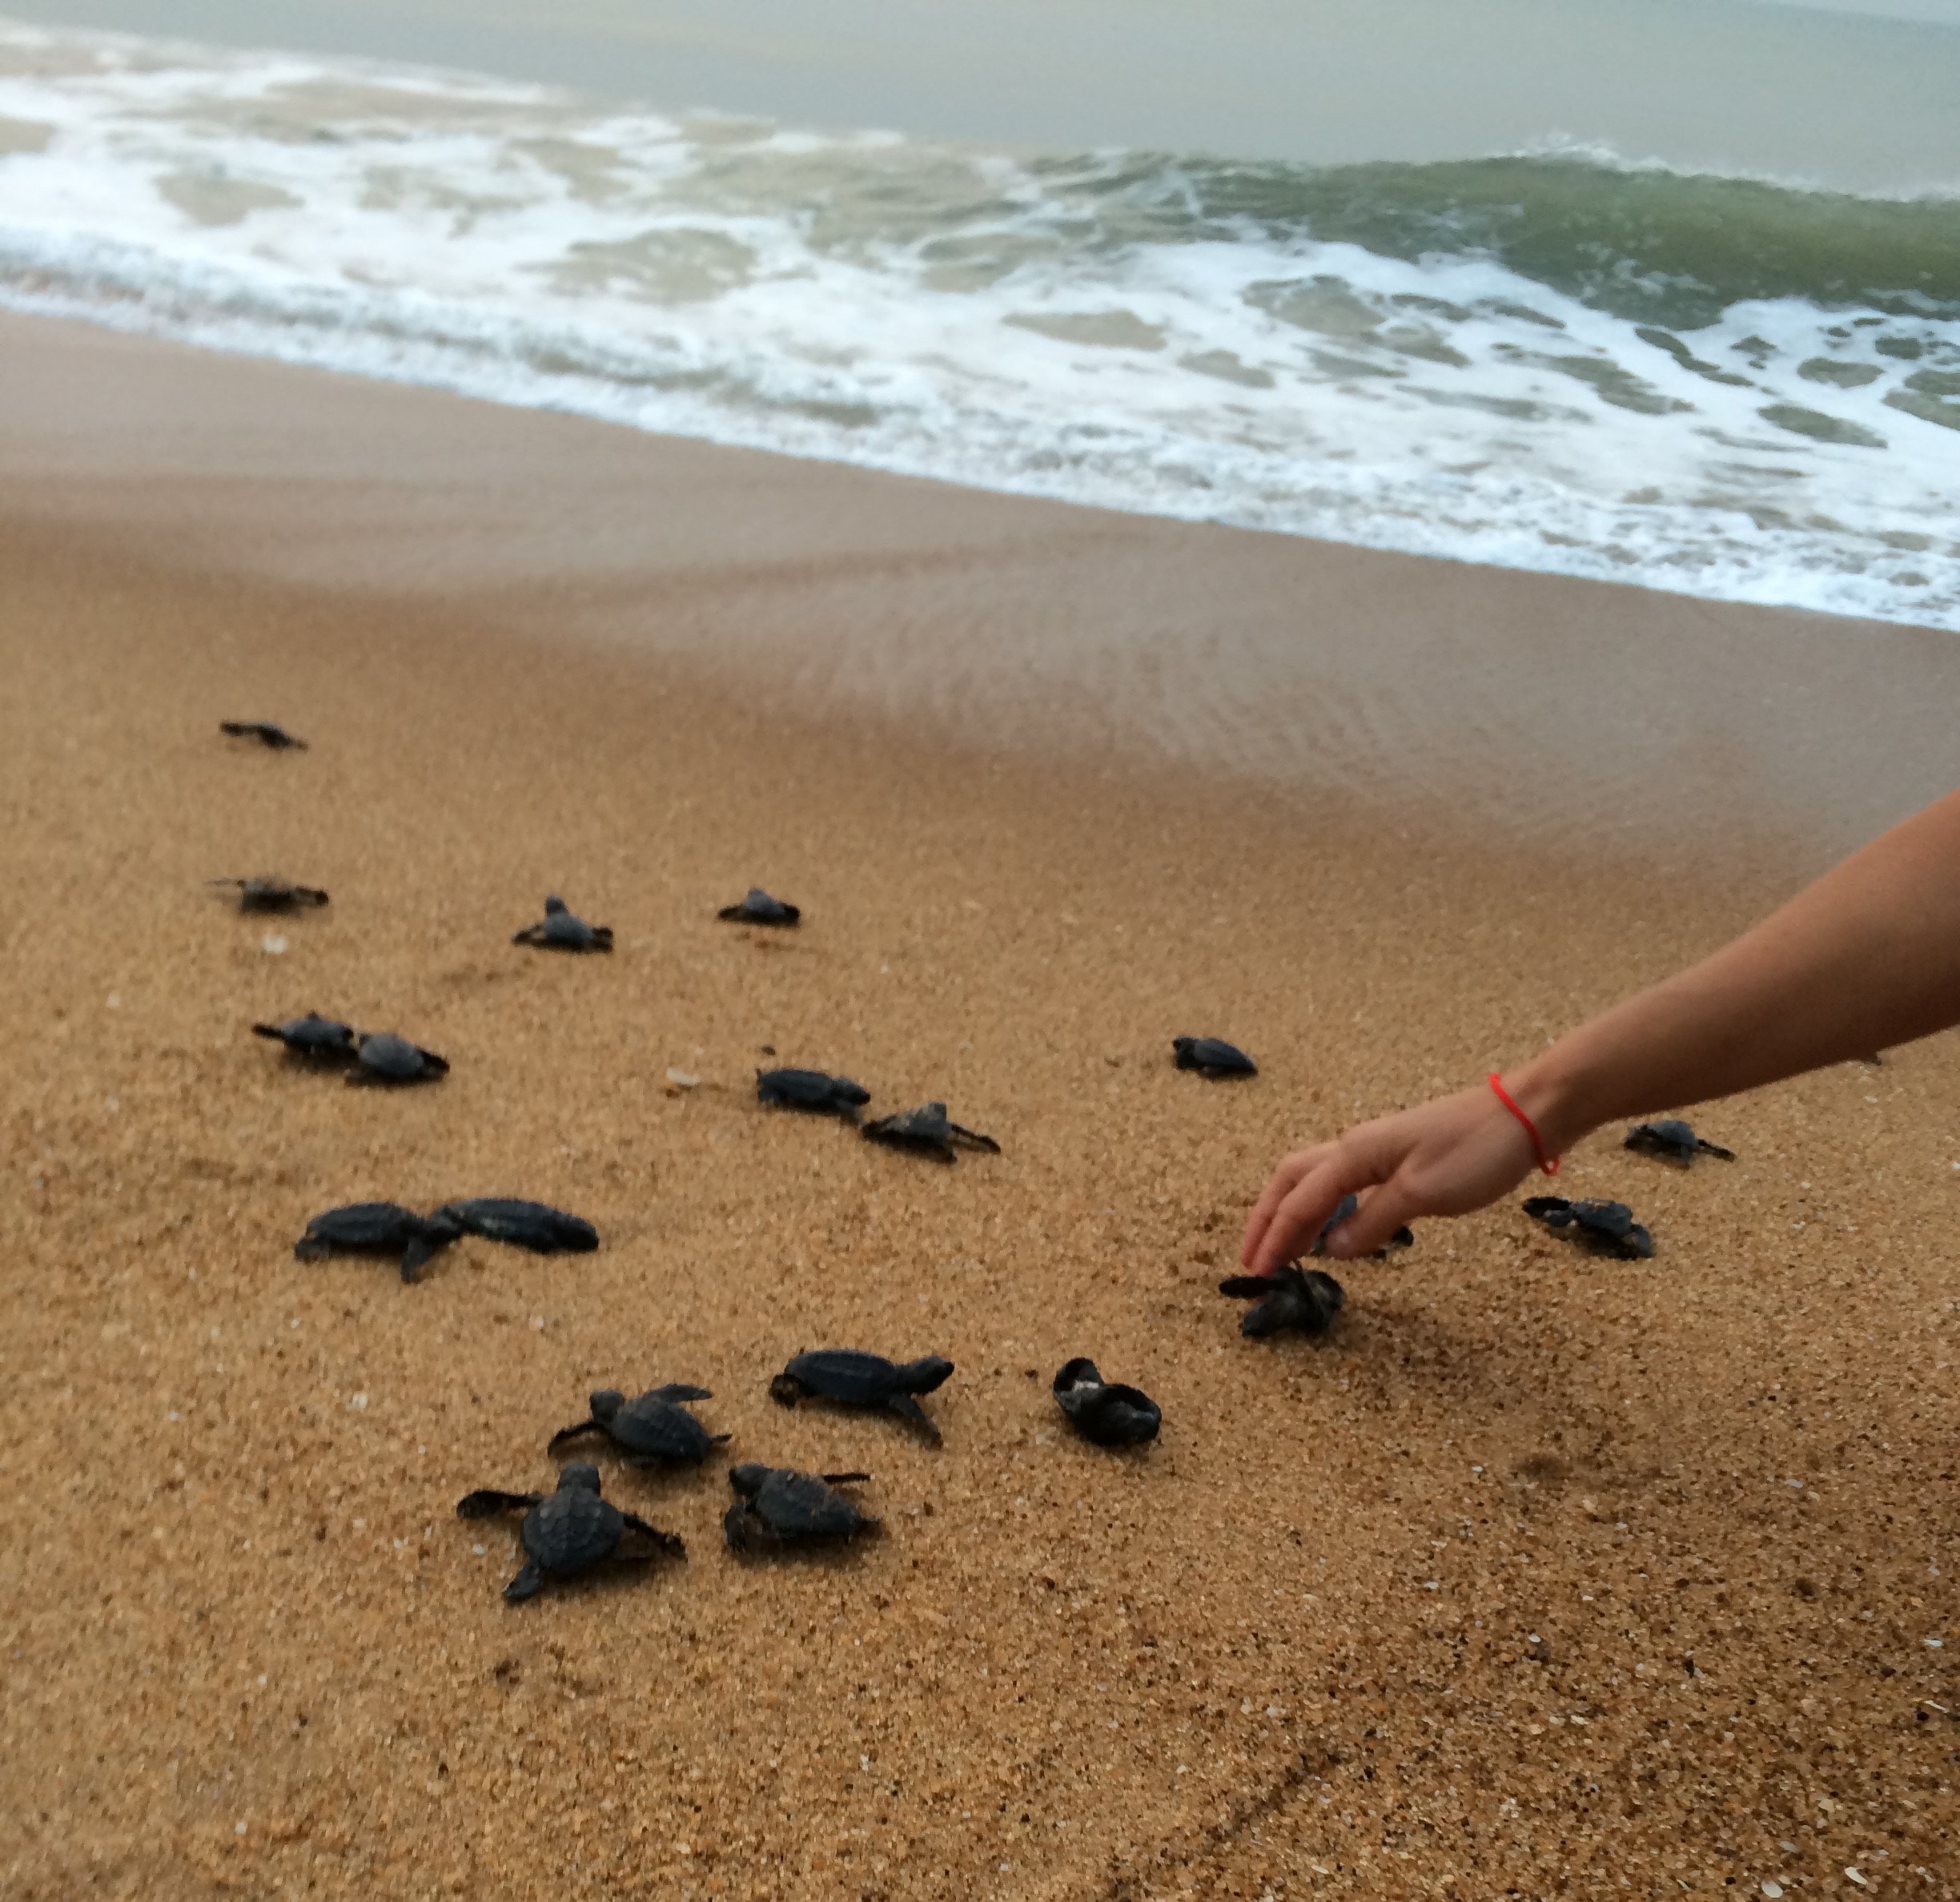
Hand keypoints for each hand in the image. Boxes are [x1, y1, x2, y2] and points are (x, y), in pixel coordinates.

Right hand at [1240, 1083, 1545, 1271]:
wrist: (1523, 1115)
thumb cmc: (1475, 1150)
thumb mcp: (1422, 1193)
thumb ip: (1373, 1222)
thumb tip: (1332, 1249)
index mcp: (1354, 1154)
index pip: (1299, 1201)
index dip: (1275, 1238)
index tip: (1257, 1273)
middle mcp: (1354, 1146)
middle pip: (1291, 1180)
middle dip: (1267, 1219)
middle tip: (1253, 1259)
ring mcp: (1375, 1149)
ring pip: (1314, 1179)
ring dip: (1292, 1212)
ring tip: (1282, 1248)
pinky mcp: (1397, 1156)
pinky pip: (1341, 1182)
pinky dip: (1323, 1206)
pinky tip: (1333, 1227)